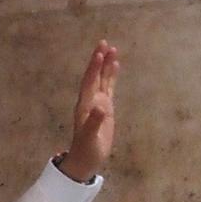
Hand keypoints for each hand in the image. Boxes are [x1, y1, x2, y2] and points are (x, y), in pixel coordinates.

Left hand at [59, 40, 118, 182]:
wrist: (86, 159)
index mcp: (85, 105)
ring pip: (102, 79)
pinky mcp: (105, 107)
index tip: (99, 54)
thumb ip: (95, 122)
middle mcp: (90, 100)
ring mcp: (98, 103)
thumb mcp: (90, 137)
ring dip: (106, 65)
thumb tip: (101, 109)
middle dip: (98, 60)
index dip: (94, 69)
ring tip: (112, 49)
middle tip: (104, 42)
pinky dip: (111, 76)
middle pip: (94, 76)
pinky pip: (109, 87)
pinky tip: (115, 65)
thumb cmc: (86, 149)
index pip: (89, 82)